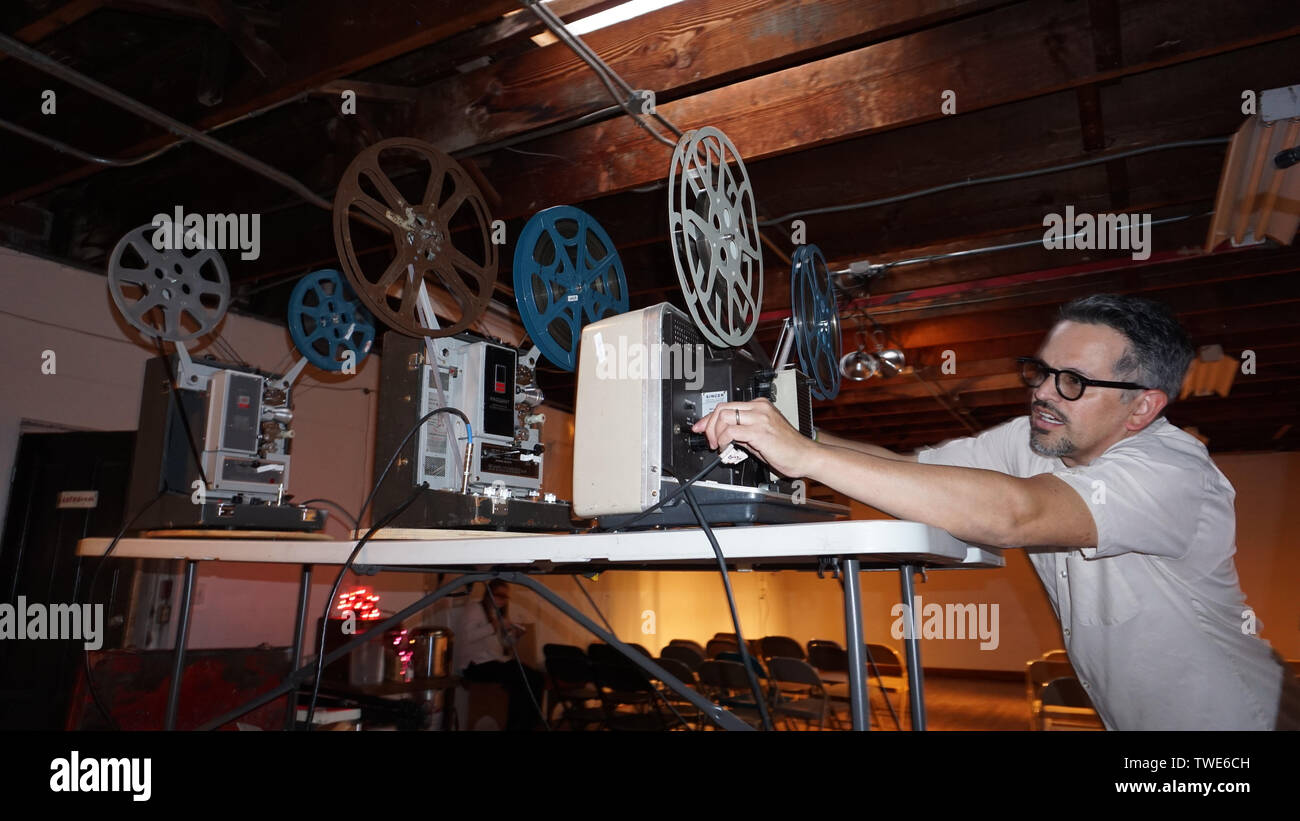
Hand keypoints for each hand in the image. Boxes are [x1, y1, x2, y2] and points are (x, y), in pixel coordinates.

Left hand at [690, 399, 818, 477]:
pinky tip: (726, 448)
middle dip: (709, 425)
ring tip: (718, 446)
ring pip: (724, 416)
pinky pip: (731, 431)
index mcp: (760, 406)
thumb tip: (723, 434)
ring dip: (715, 433)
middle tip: (708, 440)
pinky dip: (723, 440)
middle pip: (721, 408)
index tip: (701, 428)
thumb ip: (742, 433)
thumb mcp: (760, 437)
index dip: (709, 418)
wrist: (806, 456)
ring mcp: (760, 418)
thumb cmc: (788, 449)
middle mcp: (759, 408)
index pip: (727, 406)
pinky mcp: (759, 431)